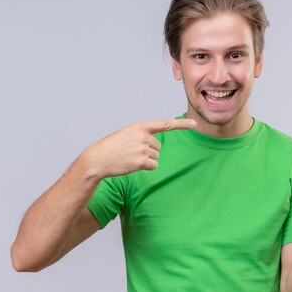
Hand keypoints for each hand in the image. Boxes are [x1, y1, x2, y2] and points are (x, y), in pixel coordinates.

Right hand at [82, 118, 196, 178]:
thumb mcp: (126, 135)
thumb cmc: (111, 148)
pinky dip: (146, 168)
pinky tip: (132, 165)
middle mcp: (143, 136)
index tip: (194, 124)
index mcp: (139, 127)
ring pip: (156, 157)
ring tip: (130, 158)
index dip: (181, 124)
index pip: (164, 124)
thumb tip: (155, 145)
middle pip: (158, 147)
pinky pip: (153, 166)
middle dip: (148, 152)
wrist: (98, 159)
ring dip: (146, 160)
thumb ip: (142, 135)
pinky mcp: (142, 161)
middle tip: (131, 152)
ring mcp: (143, 148)